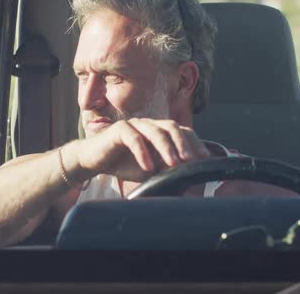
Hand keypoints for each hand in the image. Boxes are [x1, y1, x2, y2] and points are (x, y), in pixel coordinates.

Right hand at [75, 118, 210, 181]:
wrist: (94, 161)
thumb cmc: (123, 164)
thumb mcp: (150, 169)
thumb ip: (166, 168)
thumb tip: (186, 174)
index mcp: (159, 131)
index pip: (182, 132)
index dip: (195, 143)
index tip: (205, 158)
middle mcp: (149, 125)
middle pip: (172, 127)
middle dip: (184, 143)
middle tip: (191, 159)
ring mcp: (135, 124)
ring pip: (155, 131)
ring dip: (166, 147)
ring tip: (174, 164)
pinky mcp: (119, 129)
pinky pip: (134, 138)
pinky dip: (143, 152)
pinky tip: (148, 167)